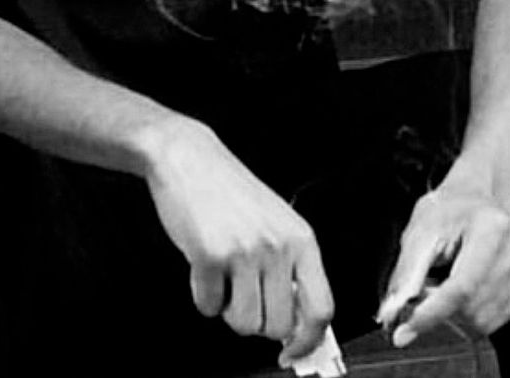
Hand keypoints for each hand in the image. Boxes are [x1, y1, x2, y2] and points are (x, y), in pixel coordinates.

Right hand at [143, 119, 333, 358]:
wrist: (188, 157)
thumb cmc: (228, 188)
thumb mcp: (275, 221)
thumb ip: (290, 266)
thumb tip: (298, 322)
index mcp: (301, 239)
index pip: (321, 309)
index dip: (308, 342)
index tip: (293, 352)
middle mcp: (277, 246)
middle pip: (278, 325)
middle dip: (257, 320)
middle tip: (243, 295)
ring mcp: (244, 251)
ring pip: (244, 323)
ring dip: (228, 309)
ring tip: (224, 277)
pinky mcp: (210, 254)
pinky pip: (208, 307)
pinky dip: (202, 295)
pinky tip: (202, 265)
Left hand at [376, 185, 509, 346]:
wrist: (476, 198)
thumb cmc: (448, 210)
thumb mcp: (420, 231)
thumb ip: (407, 274)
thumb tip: (393, 313)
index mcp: (492, 226)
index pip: (461, 287)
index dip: (430, 313)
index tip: (404, 332)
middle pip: (473, 308)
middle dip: (440, 309)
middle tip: (424, 289)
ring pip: (485, 321)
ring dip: (456, 314)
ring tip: (444, 283)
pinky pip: (498, 319)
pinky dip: (473, 312)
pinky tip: (464, 288)